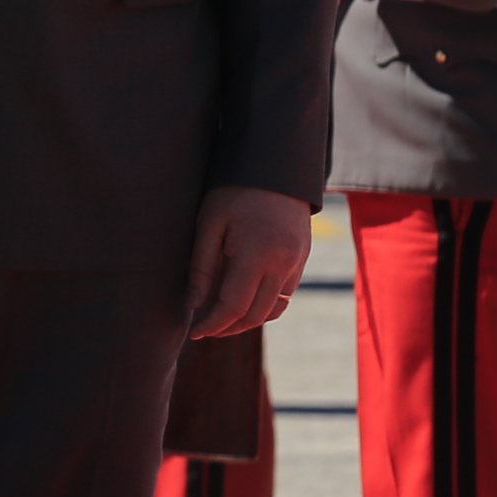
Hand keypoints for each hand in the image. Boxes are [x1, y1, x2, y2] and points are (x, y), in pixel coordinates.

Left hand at [184, 185, 311, 338]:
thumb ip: (201, 268)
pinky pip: (285, 294)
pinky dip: (265, 305)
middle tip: (205, 329)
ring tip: (222, 320)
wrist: (276, 166)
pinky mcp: (302, 259)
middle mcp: (282, 263)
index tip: (195, 331)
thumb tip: (193, 306)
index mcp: (257, 254)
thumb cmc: (234, 191)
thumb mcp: (209, 225)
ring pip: (274, 309)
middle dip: (229, 328)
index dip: (213, 324)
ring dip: (248, 321)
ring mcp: (297, 262)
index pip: (234, 306)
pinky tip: (243, 301)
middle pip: (256, 315)